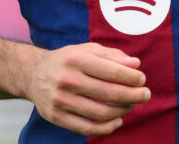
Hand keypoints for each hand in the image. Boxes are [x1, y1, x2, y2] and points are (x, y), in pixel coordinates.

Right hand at [25, 42, 150, 135]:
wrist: (32, 74)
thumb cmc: (67, 60)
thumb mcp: (87, 50)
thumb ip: (112, 56)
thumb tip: (135, 65)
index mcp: (76, 59)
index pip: (112, 71)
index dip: (132, 77)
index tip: (142, 79)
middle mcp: (67, 79)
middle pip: (109, 93)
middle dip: (133, 95)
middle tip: (145, 94)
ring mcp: (60, 100)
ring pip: (101, 112)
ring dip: (123, 111)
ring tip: (131, 105)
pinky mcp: (56, 117)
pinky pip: (86, 128)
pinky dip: (106, 127)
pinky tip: (118, 121)